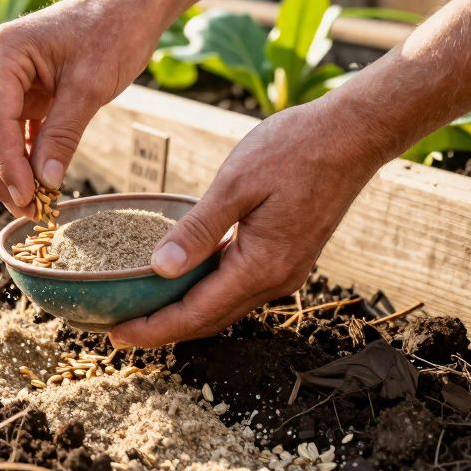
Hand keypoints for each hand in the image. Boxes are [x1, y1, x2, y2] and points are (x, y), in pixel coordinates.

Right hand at [0, 0, 168, 216]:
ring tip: (34, 205)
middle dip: (1, 175)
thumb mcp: (90, 87)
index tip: (27, 201)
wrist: (129, 6)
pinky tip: (39, 183)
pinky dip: (22, 156)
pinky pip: (9, 130)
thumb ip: (63, 135)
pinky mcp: (15, 89)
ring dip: (9, 170)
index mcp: (0, 54)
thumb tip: (45, 184)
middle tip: (27, 212)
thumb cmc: (113, 32)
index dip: (7, 167)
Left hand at [109, 97, 390, 347]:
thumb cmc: (294, 149)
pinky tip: (182, 283)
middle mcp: (275, 279)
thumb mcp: (235, 184)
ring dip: (185, 315)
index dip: (154, 329)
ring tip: (143, 312)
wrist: (352, 135)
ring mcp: (285, 271)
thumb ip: (198, 229)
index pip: (196, 313)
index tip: (118, 335)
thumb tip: (161, 267)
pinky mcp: (287, 258)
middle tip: (119, 331)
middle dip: (164, 330)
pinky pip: (239, 288)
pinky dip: (207, 294)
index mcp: (261, 265)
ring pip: (225, 307)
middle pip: (210, 320)